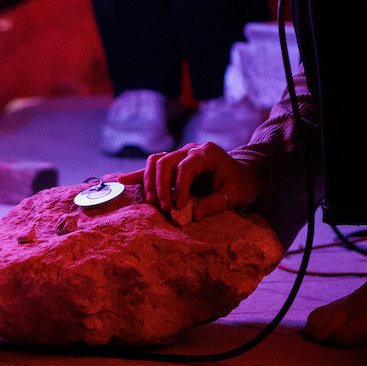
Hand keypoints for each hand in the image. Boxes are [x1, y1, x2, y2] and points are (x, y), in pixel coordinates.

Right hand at [116, 142, 265, 222]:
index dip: (180, 186)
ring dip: (149, 180)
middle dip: (161, 185)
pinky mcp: (174, 165)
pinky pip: (154, 167)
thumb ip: (214, 204)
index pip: (186, 166)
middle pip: (166, 161)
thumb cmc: (241, 185)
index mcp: (207, 153)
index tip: (179, 206)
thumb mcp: (234, 196)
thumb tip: (191, 215)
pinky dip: (140, 174)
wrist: (244, 175)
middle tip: (163, 208)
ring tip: (150, 201)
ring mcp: (181, 155)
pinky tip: (123, 180)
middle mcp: (191, 150)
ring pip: (156, 161)